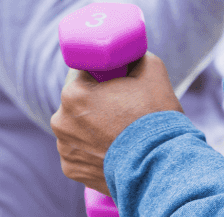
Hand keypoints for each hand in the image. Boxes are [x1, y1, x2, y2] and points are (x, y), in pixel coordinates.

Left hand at [51, 53, 183, 194]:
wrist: (162, 166)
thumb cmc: (155, 115)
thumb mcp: (151, 68)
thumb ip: (133, 55)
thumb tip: (128, 54)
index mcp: (73, 93)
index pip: (82, 70)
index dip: (100, 71)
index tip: (114, 77)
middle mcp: (61, 121)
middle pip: (77, 99)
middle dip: (95, 98)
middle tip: (121, 104)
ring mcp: (64, 148)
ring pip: (77, 125)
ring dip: (91, 124)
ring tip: (118, 129)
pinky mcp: (71, 170)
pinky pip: (79, 150)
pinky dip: (91, 148)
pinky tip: (112, 147)